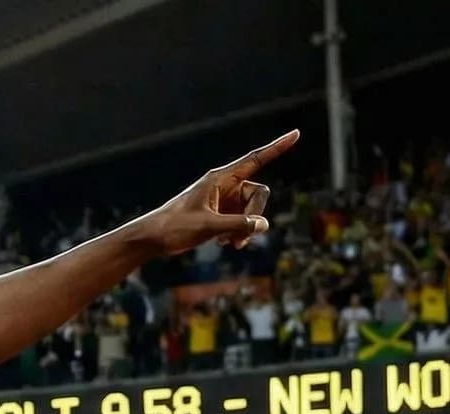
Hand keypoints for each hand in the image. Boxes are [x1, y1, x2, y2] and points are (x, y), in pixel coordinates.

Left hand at [137, 131, 299, 256]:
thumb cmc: (174, 228)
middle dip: (255, 216)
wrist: (153, 239)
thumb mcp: (208, 227)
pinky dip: (237, 233)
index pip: (256, 159)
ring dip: (246, 229)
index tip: (296, 134)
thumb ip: (238, 226)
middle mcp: (225, 186)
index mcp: (221, 178)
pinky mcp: (220, 215)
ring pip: (251, 211)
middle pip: (259, 193)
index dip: (277, 147)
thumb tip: (263, 225)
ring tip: (229, 244)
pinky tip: (222, 243)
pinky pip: (242, 222)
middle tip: (240, 238)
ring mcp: (224, 201)